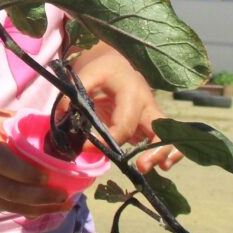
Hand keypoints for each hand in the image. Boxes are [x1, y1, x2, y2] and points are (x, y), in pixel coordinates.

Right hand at [0, 107, 72, 216]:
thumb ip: (19, 123)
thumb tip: (52, 126)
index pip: (5, 164)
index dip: (26, 172)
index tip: (47, 175)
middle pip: (9, 191)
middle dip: (39, 197)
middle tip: (64, 196)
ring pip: (9, 204)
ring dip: (37, 208)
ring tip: (62, 206)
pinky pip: (3, 207)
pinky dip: (24, 209)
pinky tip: (43, 208)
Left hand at [72, 45, 182, 172]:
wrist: (117, 64)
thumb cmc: (102, 71)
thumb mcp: (87, 75)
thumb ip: (73, 95)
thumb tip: (61, 117)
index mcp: (131, 92)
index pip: (124, 123)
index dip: (108, 140)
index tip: (87, 148)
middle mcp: (147, 104)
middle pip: (159, 128)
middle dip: (154, 149)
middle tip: (141, 166)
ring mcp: (152, 114)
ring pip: (168, 134)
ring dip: (163, 153)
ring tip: (149, 168)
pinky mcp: (151, 124)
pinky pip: (168, 138)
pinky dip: (171, 152)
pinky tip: (164, 165)